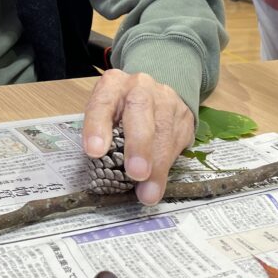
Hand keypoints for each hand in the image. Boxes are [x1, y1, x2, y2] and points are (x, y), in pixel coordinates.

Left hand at [82, 69, 194, 205]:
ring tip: (148, 192)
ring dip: (156, 165)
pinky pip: (177, 141)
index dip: (97, 126)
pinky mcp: (183, 114)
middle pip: (139, 109)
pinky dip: (167, 166)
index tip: (94, 151)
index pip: (102, 102)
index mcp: (112, 84)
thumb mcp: (105, 115)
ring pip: (163, 129)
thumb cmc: (121, 111)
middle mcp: (139, 86)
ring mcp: (164, 98)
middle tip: (136, 172)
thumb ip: (102, 134)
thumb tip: (99, 169)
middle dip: (138, 143)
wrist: (154, 94)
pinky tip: (158, 184)